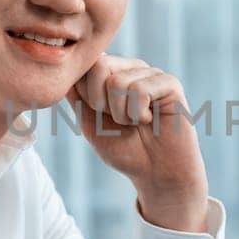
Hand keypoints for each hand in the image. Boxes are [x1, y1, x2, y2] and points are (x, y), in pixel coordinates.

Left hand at [69, 54, 208, 232]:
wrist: (156, 173)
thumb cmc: (125, 149)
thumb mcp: (90, 122)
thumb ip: (78, 96)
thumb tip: (68, 71)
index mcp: (113, 73)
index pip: (86, 66)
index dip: (87, 97)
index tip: (102, 116)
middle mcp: (132, 68)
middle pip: (99, 65)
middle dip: (100, 102)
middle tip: (119, 120)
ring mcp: (152, 74)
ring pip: (118, 82)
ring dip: (122, 114)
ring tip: (136, 122)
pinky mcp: (170, 84)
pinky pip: (140, 90)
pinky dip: (138, 114)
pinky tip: (149, 120)